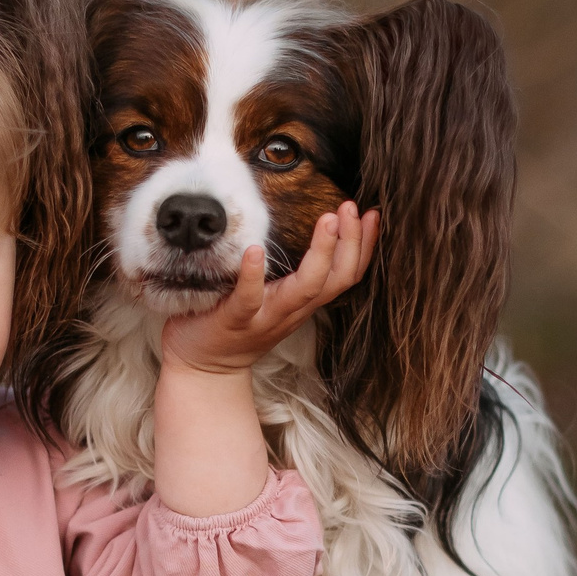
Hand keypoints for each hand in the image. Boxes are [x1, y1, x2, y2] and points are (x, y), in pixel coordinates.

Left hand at [161, 203, 378, 376]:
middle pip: (338, 279)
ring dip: (321, 253)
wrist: (205, 368)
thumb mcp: (276, 296)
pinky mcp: (235, 320)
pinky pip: (248, 299)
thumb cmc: (238, 323)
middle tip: (350, 207)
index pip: (348, 273)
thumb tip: (310, 231)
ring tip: (328, 220)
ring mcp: (266, 316)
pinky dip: (253, 275)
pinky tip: (255, 250)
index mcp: (305, 301)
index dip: (364, 246)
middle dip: (351, 242)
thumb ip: (294, 273)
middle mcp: (294, 309)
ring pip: (306, 289)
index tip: (372, 213)